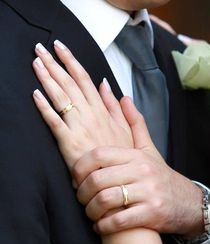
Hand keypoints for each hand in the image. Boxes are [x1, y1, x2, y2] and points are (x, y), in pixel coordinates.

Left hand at [32, 40, 132, 168]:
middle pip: (69, 83)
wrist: (117, 179)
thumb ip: (116, 106)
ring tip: (35, 63)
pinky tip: (35, 95)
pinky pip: (54, 121)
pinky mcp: (69, 142)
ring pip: (61, 97)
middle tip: (39, 48)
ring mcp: (79, 127)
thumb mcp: (126, 129)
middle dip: (54, 64)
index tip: (60, 48)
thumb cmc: (120, 156)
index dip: (71, 62)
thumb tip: (106, 85)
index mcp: (102, 110)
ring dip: (47, 78)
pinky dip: (44, 107)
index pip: (84, 79)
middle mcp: (89, 114)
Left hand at [73, 120, 202, 236]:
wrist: (186, 202)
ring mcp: (147, 193)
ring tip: (89, 213)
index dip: (80, 167)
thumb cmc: (159, 175)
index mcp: (135, 155)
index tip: (75, 178)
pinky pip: (118, 221)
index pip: (98, 155)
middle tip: (80, 197)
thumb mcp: (148, 149)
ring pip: (106, 201)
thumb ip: (133, 123)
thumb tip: (122, 97)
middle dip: (81, 192)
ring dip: (90, 210)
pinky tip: (99, 225)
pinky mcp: (151, 214)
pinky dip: (103, 226)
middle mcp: (141, 172)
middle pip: (98, 179)